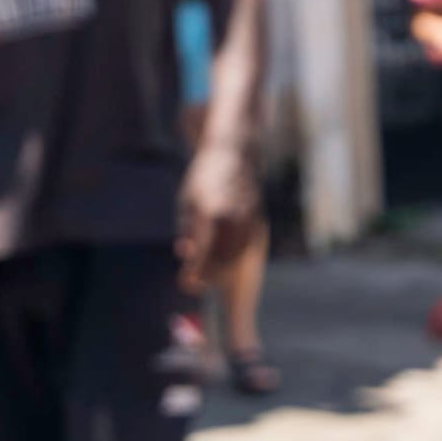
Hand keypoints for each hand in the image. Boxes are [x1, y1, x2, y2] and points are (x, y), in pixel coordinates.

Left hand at [179, 142, 259, 291]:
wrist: (234, 155)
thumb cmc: (205, 179)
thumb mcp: (187, 201)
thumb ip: (186, 229)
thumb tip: (184, 254)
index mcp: (210, 212)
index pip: (202, 252)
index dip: (194, 272)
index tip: (186, 284)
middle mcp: (232, 218)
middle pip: (221, 260)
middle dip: (207, 276)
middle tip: (193, 284)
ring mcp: (247, 220)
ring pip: (235, 256)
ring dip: (220, 269)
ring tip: (206, 274)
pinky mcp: (256, 220)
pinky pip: (245, 248)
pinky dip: (233, 258)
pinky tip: (222, 260)